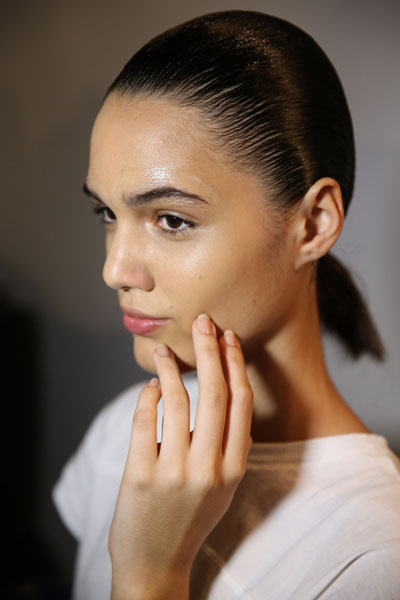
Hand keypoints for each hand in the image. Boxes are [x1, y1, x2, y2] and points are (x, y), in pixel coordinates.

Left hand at [109, 313, 252, 599]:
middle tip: (203, 323)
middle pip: (215, 393)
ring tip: (163, 351)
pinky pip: (146, 420)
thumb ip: (229, 448)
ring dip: (169, 368)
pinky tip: (148, 387)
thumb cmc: (189, 519)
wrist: (155, 564)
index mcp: (234, 469)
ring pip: (177, 400)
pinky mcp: (141, 475)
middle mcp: (210, 469)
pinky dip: (147, 395)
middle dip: (210, 350)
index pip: (241, 404)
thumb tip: (226, 398)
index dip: (236, 365)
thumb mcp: (222, 488)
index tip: (229, 338)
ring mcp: (175, 472)